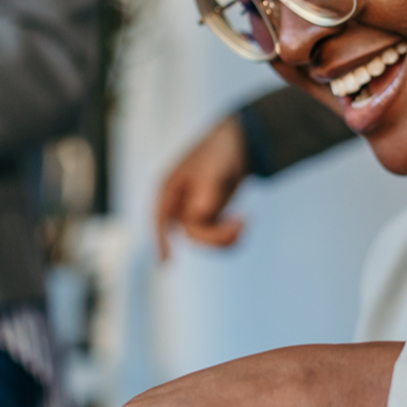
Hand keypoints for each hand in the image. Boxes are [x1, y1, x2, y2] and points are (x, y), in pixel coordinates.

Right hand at [154, 115, 250, 259]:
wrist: (238, 143)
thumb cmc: (219, 150)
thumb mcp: (214, 167)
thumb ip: (206, 190)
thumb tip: (198, 215)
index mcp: (169, 189)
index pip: (161, 219)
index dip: (161, 241)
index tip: (167, 263)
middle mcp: (178, 203)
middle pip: (190, 233)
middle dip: (215, 236)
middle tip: (243, 224)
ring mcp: (193, 211)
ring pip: (204, 238)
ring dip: (225, 238)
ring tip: (246, 221)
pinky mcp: (209, 215)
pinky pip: (216, 235)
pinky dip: (231, 234)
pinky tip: (245, 221)